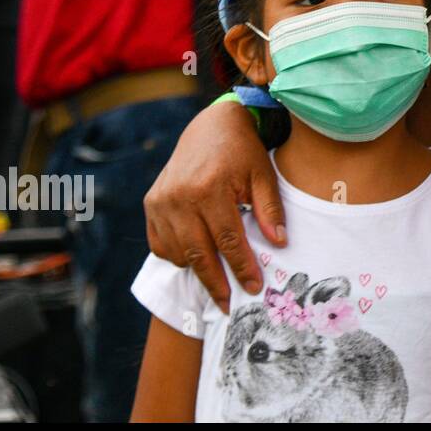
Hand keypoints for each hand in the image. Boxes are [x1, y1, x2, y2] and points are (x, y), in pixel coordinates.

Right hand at [144, 101, 284, 314]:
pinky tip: (197, 255)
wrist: (211, 126)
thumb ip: (270, 210)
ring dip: (197, 269)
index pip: (228, 240)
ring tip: (217, 277)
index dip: (241, 267)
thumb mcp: (264, 175)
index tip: (254, 287)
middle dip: (216, 282)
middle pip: (199, 253)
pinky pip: (161, 244)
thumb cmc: (243, 152)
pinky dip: (178, 254)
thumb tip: (279, 244)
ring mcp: (161, 202)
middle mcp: (179, 197)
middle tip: (229, 304)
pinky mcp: (151, 204)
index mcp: (210, 188)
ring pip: (178, 252)